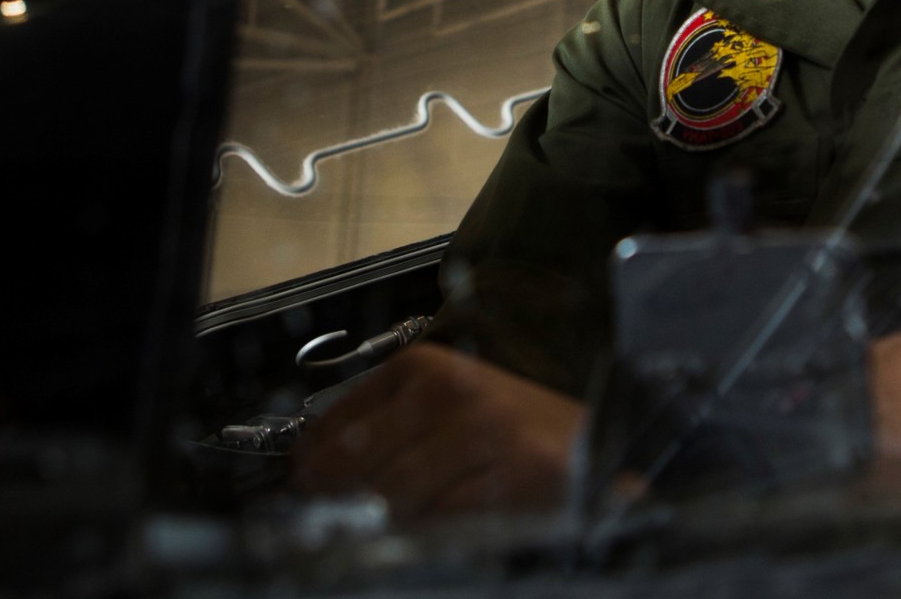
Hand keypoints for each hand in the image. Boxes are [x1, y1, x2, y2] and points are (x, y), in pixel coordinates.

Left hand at [293, 343, 583, 520]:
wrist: (594, 450)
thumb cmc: (510, 435)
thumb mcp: (441, 412)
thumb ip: (379, 433)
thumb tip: (306, 474)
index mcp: (422, 367)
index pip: (328, 429)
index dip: (310, 473)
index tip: (309, 497)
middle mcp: (449, 389)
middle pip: (350, 470)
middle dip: (344, 505)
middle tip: (349, 523)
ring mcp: (484, 429)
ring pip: (391, 501)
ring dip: (394, 524)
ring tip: (420, 518)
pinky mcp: (515, 472)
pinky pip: (443, 523)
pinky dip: (440, 534)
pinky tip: (460, 522)